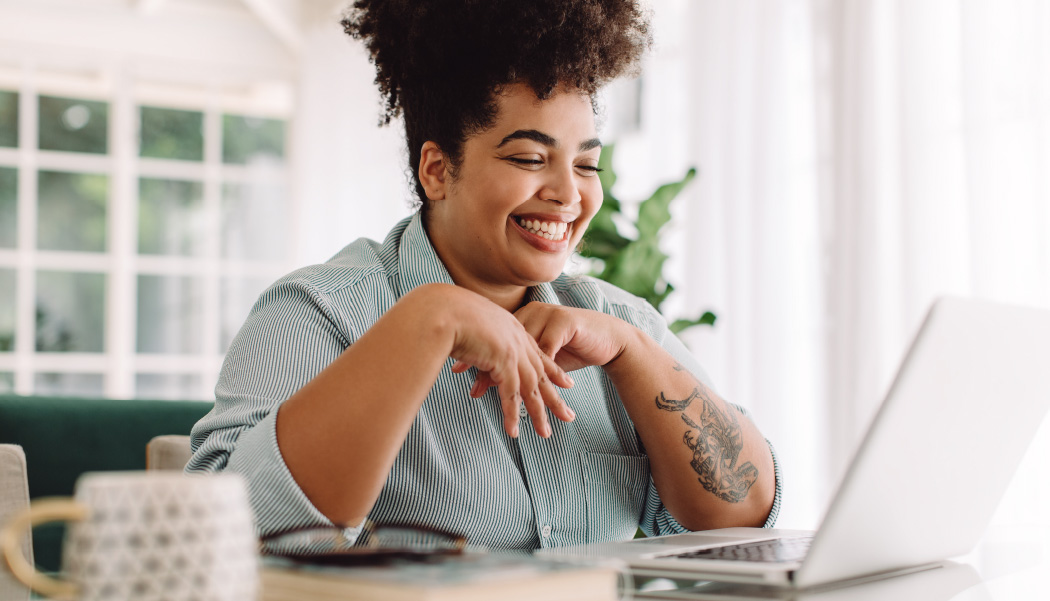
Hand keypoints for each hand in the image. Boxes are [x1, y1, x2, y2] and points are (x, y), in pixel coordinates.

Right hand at [439, 287, 575, 438]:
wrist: (443, 309)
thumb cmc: (447, 313)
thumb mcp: (470, 324)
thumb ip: (477, 337)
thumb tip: (471, 346)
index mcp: (512, 328)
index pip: (537, 353)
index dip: (553, 370)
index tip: (566, 383)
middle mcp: (517, 340)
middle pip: (541, 374)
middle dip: (554, 397)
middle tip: (568, 416)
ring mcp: (512, 351)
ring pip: (531, 388)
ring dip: (538, 413)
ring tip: (545, 434)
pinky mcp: (503, 362)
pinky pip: (510, 394)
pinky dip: (512, 414)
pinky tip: (514, 431)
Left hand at [466, 302, 630, 395]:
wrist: (607, 337)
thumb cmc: (572, 347)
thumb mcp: (540, 356)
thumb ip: (516, 363)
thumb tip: (486, 380)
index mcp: (522, 317)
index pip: (494, 337)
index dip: (477, 354)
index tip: (457, 369)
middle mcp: (533, 313)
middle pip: (505, 342)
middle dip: (489, 368)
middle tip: (473, 388)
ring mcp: (548, 316)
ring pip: (524, 349)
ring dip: (513, 374)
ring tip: (500, 394)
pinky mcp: (565, 323)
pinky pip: (547, 349)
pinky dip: (538, 370)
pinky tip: (530, 385)